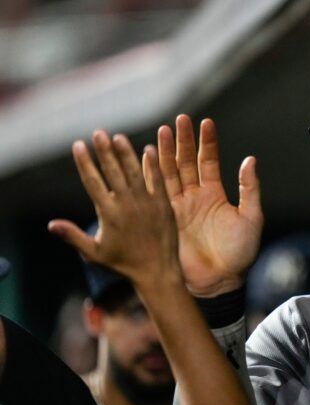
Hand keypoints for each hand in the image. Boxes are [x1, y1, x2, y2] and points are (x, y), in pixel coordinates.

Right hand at [48, 131, 180, 285]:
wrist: (157, 271)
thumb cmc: (124, 264)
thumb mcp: (95, 253)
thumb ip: (73, 236)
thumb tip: (51, 224)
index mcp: (108, 214)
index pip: (93, 182)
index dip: (84, 162)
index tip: (77, 145)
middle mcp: (126, 205)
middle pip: (112, 172)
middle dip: (104, 151)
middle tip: (98, 132)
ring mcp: (146, 203)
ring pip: (134, 172)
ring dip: (126, 153)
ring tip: (118, 137)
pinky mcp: (163, 205)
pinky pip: (157, 180)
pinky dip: (152, 166)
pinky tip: (148, 150)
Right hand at [158, 115, 262, 297]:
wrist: (219, 281)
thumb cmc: (239, 253)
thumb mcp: (251, 218)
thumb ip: (249, 189)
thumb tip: (250, 159)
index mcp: (215, 194)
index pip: (208, 161)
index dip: (207, 142)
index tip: (205, 122)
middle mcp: (194, 197)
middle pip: (186, 162)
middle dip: (182, 141)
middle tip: (179, 119)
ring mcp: (178, 207)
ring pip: (169, 174)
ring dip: (164, 153)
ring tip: (161, 130)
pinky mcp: (165, 219)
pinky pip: (156, 194)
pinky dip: (150, 176)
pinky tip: (145, 157)